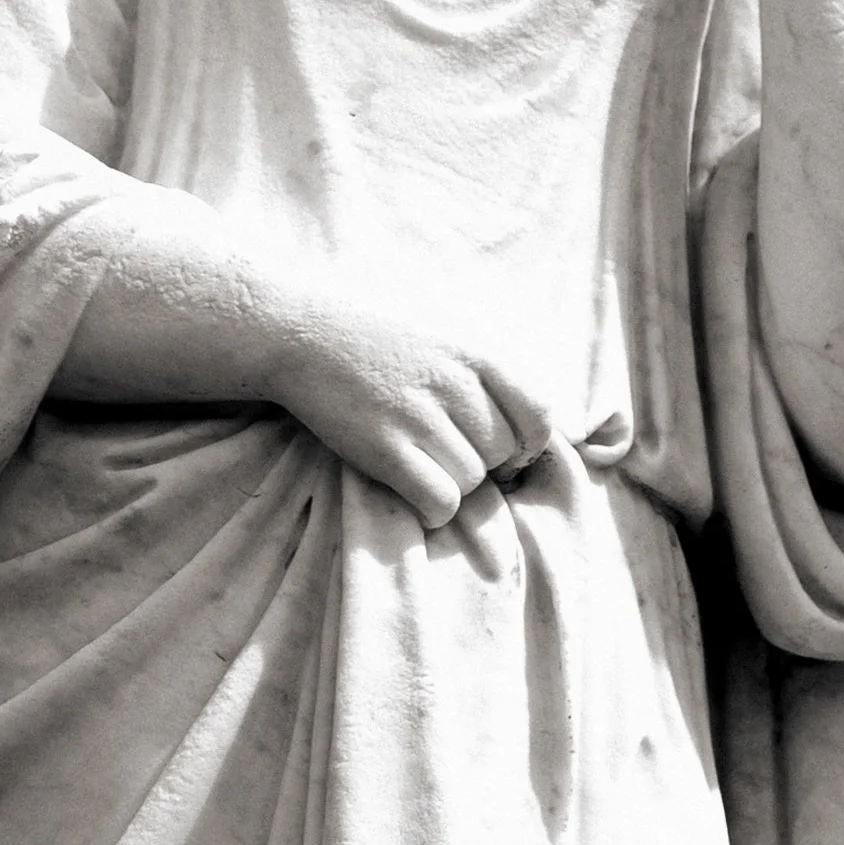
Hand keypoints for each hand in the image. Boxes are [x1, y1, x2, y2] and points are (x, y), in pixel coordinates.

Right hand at [266, 282, 555, 529]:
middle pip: (501, 455)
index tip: (503, 453)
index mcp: (477, 355)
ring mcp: (419, 415)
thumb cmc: (379, 342)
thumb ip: (489, 377)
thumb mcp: (446, 339)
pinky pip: (439, 501)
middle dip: (480, 464)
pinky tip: (410, 491)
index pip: (538, 417)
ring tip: (418, 461)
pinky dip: (431, 509)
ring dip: (449, 485)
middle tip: (443, 453)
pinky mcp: (384, 446)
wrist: (303, 334)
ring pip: (471, 482)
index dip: (526, 446)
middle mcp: (454, 383)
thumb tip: (540, 432)